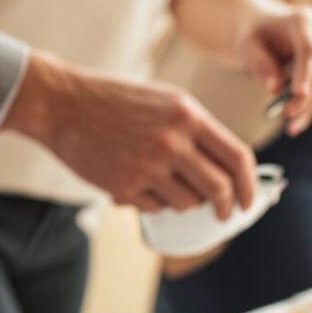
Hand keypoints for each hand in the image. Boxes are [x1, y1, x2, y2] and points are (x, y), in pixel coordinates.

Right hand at [4, 55, 259, 215]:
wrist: (62, 104)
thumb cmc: (114, 100)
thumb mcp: (166, 101)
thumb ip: (196, 130)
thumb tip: (225, 168)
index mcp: (189, 116)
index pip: (238, 158)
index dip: (249, 185)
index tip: (249, 200)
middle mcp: (173, 141)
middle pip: (219, 188)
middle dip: (226, 206)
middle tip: (223, 213)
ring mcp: (149, 166)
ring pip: (188, 203)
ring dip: (184, 202)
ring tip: (166, 184)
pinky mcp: (126, 186)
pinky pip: (155, 208)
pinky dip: (153, 203)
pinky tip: (138, 182)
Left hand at [237, 5, 311, 135]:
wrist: (268, 29)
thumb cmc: (256, 38)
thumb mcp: (249, 49)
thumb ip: (261, 65)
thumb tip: (274, 88)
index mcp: (302, 20)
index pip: (311, 48)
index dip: (307, 72)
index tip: (298, 94)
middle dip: (310, 94)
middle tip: (288, 115)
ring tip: (292, 123)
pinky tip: (303, 117)